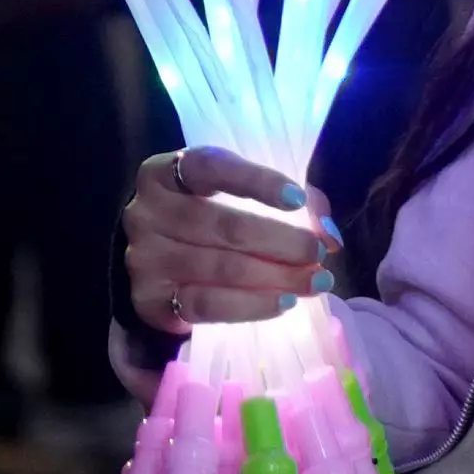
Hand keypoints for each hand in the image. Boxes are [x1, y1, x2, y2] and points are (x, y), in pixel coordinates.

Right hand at [124, 146, 332, 334]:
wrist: (155, 265)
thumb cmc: (203, 221)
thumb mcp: (231, 195)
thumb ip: (283, 201)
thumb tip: (329, 232)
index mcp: (162, 173)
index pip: (210, 168)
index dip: (256, 182)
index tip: (298, 199)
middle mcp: (146, 212)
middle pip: (223, 226)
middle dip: (280, 242)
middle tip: (318, 254)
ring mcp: (144, 258)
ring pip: (220, 268)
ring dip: (276, 277)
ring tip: (315, 282)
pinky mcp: (150, 300)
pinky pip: (208, 305)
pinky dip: (251, 305)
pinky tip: (283, 303)